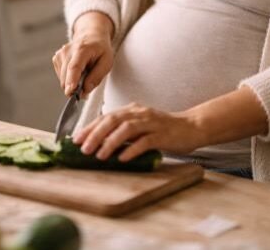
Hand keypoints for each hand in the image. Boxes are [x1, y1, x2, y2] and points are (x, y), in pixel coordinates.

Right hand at [52, 13, 113, 96]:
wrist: (91, 35)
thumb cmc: (100, 49)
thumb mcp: (107, 62)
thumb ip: (97, 76)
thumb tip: (85, 90)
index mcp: (82, 49)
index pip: (74, 67)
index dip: (72, 80)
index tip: (70, 92)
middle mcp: (68, 50)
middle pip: (66, 76)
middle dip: (75, 88)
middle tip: (87, 86)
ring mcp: (60, 54)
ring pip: (63, 79)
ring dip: (73, 83)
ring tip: (85, 73)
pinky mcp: (56, 58)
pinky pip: (61, 76)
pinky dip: (69, 78)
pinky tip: (78, 71)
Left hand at [73, 103, 203, 161]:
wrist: (192, 127)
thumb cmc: (164, 130)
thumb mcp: (141, 126)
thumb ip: (123, 131)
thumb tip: (100, 144)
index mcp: (132, 110)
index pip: (106, 116)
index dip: (90, 127)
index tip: (76, 139)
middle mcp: (140, 113)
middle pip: (112, 120)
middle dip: (95, 134)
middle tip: (83, 148)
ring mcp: (151, 123)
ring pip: (126, 129)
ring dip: (110, 142)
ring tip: (100, 155)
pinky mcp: (162, 134)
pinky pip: (145, 141)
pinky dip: (132, 149)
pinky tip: (123, 158)